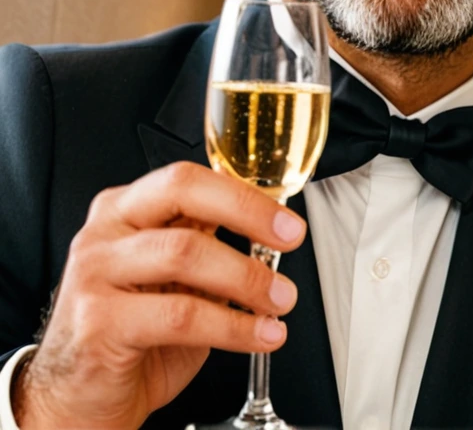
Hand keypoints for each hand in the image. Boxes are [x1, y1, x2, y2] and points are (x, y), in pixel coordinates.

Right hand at [12, 162, 305, 429]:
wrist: (77, 400)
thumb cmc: (131, 336)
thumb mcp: (172, 280)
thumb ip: (206, 245)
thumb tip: (269, 230)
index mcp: (125, 208)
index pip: (187, 179)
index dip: (243, 194)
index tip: (286, 219)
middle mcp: (105, 230)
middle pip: (182, 193)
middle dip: (247, 213)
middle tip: (289, 240)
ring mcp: (96, 272)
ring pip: (186, 253)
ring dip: (247, 277)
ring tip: (279, 300)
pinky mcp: (98, 321)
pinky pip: (181, 315)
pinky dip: (232, 326)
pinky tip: (259, 334)